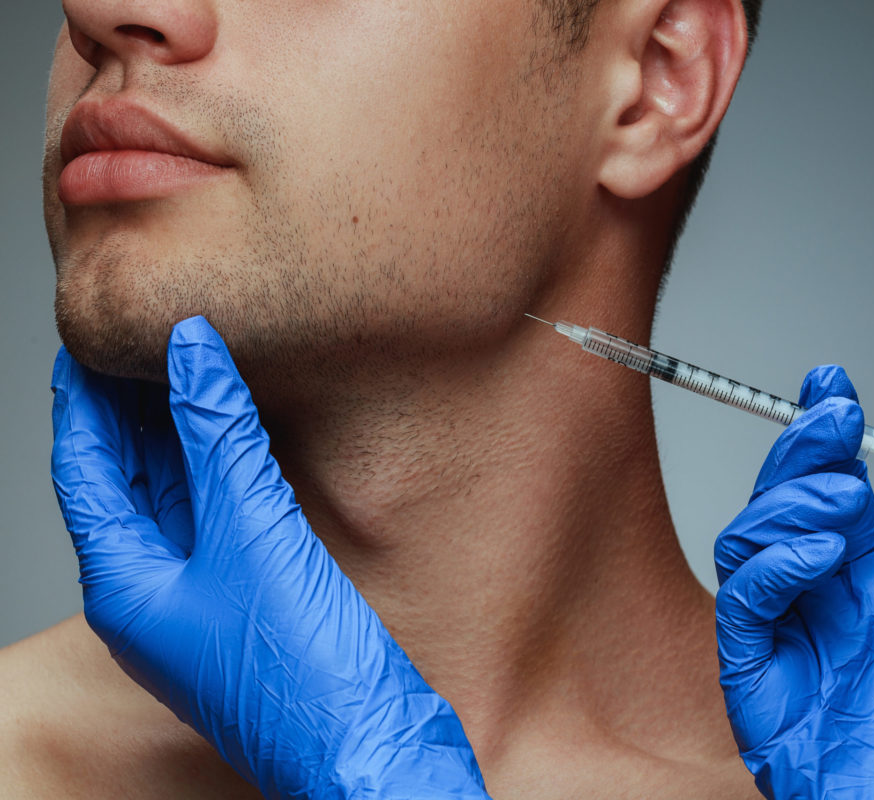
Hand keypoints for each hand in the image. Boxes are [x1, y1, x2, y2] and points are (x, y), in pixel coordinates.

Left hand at [51, 316, 489, 799]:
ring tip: (188, 369)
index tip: (87, 336)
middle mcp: (153, 593)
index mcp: (126, 584)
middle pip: (122, 481)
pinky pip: (222, 519)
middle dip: (127, 409)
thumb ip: (221, 437)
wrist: (368, 743)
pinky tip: (243, 435)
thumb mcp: (254, 535)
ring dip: (177, 435)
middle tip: (142, 338)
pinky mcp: (251, 601)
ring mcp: (203, 599)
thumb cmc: (302, 668)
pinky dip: (224, 469)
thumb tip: (191, 349)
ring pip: (175, 498)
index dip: (82, 397)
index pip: (83, 468)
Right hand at [714, 366, 873, 798]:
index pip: (839, 490)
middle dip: (804, 451)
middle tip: (837, 418)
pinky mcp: (757, 679)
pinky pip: (743, 606)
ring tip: (845, 500)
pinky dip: (772, 567)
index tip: (836, 384)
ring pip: (750, 541)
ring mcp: (789, 638)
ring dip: (790, 503)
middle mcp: (827, 603)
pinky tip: (819, 554)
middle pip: (786, 504)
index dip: (831, 437)